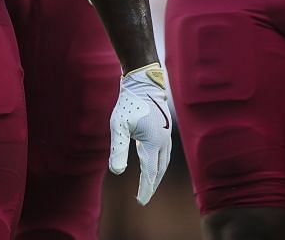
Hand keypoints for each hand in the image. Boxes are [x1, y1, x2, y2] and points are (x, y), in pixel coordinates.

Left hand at [108, 63, 172, 204]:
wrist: (143, 83)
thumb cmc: (128, 104)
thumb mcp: (118, 126)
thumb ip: (118, 149)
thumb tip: (118, 171)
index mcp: (153, 142)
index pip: (150, 172)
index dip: (145, 188)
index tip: (140, 202)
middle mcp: (163, 140)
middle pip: (160, 169)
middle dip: (152, 185)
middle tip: (143, 198)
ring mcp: (166, 134)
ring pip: (164, 161)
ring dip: (156, 174)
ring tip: (148, 185)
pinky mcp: (165, 129)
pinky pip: (164, 152)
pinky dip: (159, 163)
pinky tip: (151, 164)